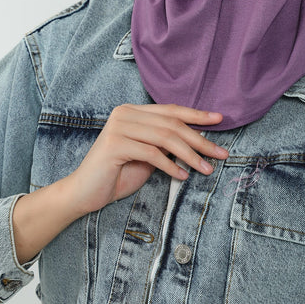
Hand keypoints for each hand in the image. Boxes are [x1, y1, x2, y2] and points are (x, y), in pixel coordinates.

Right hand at [66, 103, 227, 214]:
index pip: (171, 110)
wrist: (84, 193)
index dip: (196, 115)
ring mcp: (118, 127)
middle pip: (172, 124)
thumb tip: (198, 139)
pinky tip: (182, 176)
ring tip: (206, 168)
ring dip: (190, 155)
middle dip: (200, 139)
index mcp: (133, 110)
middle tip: (221, 153)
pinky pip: (152, 153)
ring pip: (165, 137)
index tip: (219, 120)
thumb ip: (165, 143)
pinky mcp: (115, 144)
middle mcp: (125, 113)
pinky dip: (170, 166)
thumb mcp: (148, 155)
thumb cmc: (118, 173)